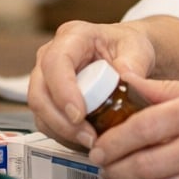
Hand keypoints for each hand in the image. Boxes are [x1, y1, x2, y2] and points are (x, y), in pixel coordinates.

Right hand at [28, 20, 157, 148]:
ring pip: (40, 110)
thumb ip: (134, 62)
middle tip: (88, 137)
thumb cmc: (127, 48)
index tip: (79, 114)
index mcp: (73, 36)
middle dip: (61, 120)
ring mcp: (46, 77)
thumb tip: (126, 76)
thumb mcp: (138, 49)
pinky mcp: (48, 98)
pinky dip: (63, 135)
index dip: (63, 90)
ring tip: (92, 142)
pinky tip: (85, 140)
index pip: (56, 62)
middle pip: (39, 91)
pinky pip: (46, 121)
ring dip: (62, 131)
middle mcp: (51, 55)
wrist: (125, 55)